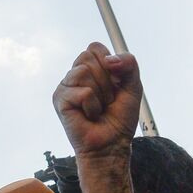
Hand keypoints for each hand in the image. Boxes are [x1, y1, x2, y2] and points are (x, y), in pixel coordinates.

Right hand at [53, 43, 142, 157]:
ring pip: (82, 72)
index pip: (95, 47)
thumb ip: (129, 63)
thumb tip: (109, 59)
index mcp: (90, 69)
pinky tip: (89, 116)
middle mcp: (75, 76)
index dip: (109, 64)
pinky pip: (83, 92)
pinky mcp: (59, 100)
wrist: (111, 144)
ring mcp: (65, 87)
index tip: (114, 84)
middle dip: (105, 80)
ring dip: (99, 93)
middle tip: (106, 99)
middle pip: (88, 56)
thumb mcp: (133, 86)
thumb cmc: (119, 118)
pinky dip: (93, 106)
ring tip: (98, 108)